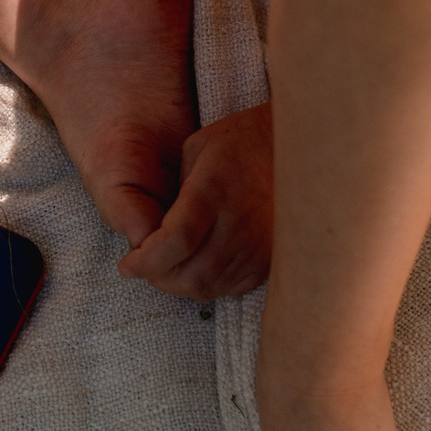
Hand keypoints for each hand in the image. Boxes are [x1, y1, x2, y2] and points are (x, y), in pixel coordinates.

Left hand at [118, 103, 272, 298]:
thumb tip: (153, 236)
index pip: (174, 242)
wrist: (302, 148)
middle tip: (143, 266)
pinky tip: (198, 264)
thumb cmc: (241, 142)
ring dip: (179, 282)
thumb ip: (173, 194)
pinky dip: (207, 283)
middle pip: (189, 274)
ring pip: (207, 287)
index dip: (145, 261)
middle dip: (157, 276)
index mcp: (216, 190)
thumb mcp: (197, 149)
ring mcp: (262, 247)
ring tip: (167, 266)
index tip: (127, 264)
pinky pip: (230, 288)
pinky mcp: (273, 261)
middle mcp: (242, 224)